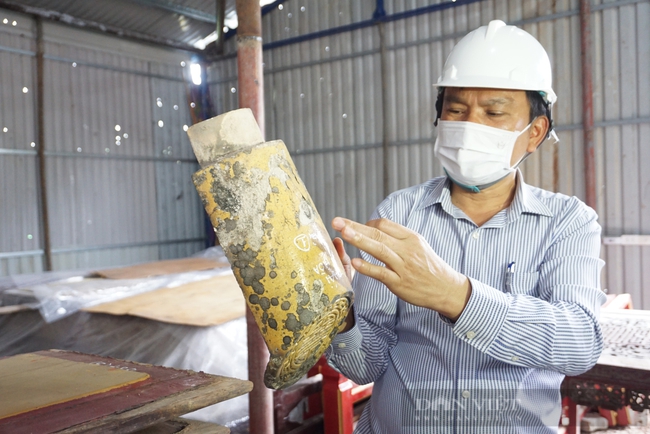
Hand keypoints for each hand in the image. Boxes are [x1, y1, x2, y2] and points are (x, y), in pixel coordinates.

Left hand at [332, 217, 471, 319]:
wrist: (446, 288)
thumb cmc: (429, 266)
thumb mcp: (419, 245)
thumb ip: (398, 236)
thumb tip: (376, 227)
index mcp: (411, 237)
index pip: (385, 224)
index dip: (367, 223)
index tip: (355, 226)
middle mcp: (407, 249)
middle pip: (377, 234)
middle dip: (355, 227)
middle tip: (337, 221)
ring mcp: (403, 267)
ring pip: (379, 250)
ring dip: (359, 240)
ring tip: (343, 233)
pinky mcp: (400, 283)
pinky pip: (381, 273)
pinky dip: (368, 267)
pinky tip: (355, 262)